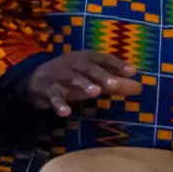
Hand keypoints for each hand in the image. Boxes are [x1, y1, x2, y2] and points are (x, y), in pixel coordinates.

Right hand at [27, 50, 142, 116]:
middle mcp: (72, 65)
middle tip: (115, 84)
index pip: (103, 59)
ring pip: (71, 79)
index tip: (132, 72)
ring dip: (83, 84)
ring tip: (95, 92)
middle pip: (88, 68)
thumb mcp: (92, 77)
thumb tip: (139, 86)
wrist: (33, 80)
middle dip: (101, 75)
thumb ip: (114, 82)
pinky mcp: (47, 91)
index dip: (117, 64)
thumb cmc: (70, 77)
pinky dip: (59, 104)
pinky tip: (66, 113)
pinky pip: (53, 97)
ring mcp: (58, 77)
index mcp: (85, 58)